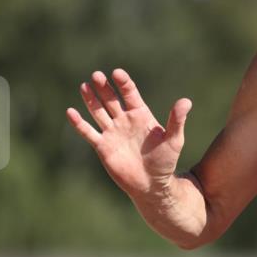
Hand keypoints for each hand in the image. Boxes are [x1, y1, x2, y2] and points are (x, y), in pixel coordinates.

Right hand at [66, 69, 191, 197]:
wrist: (152, 183)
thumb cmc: (165, 161)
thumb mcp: (174, 139)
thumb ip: (177, 121)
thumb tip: (186, 101)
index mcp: (140, 114)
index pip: (130, 93)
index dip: (123, 83)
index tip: (117, 73)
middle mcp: (124, 120)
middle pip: (111, 99)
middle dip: (104, 87)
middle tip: (97, 75)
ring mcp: (112, 132)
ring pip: (98, 111)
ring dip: (91, 99)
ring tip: (84, 86)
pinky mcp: (103, 146)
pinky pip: (88, 132)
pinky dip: (79, 123)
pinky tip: (71, 112)